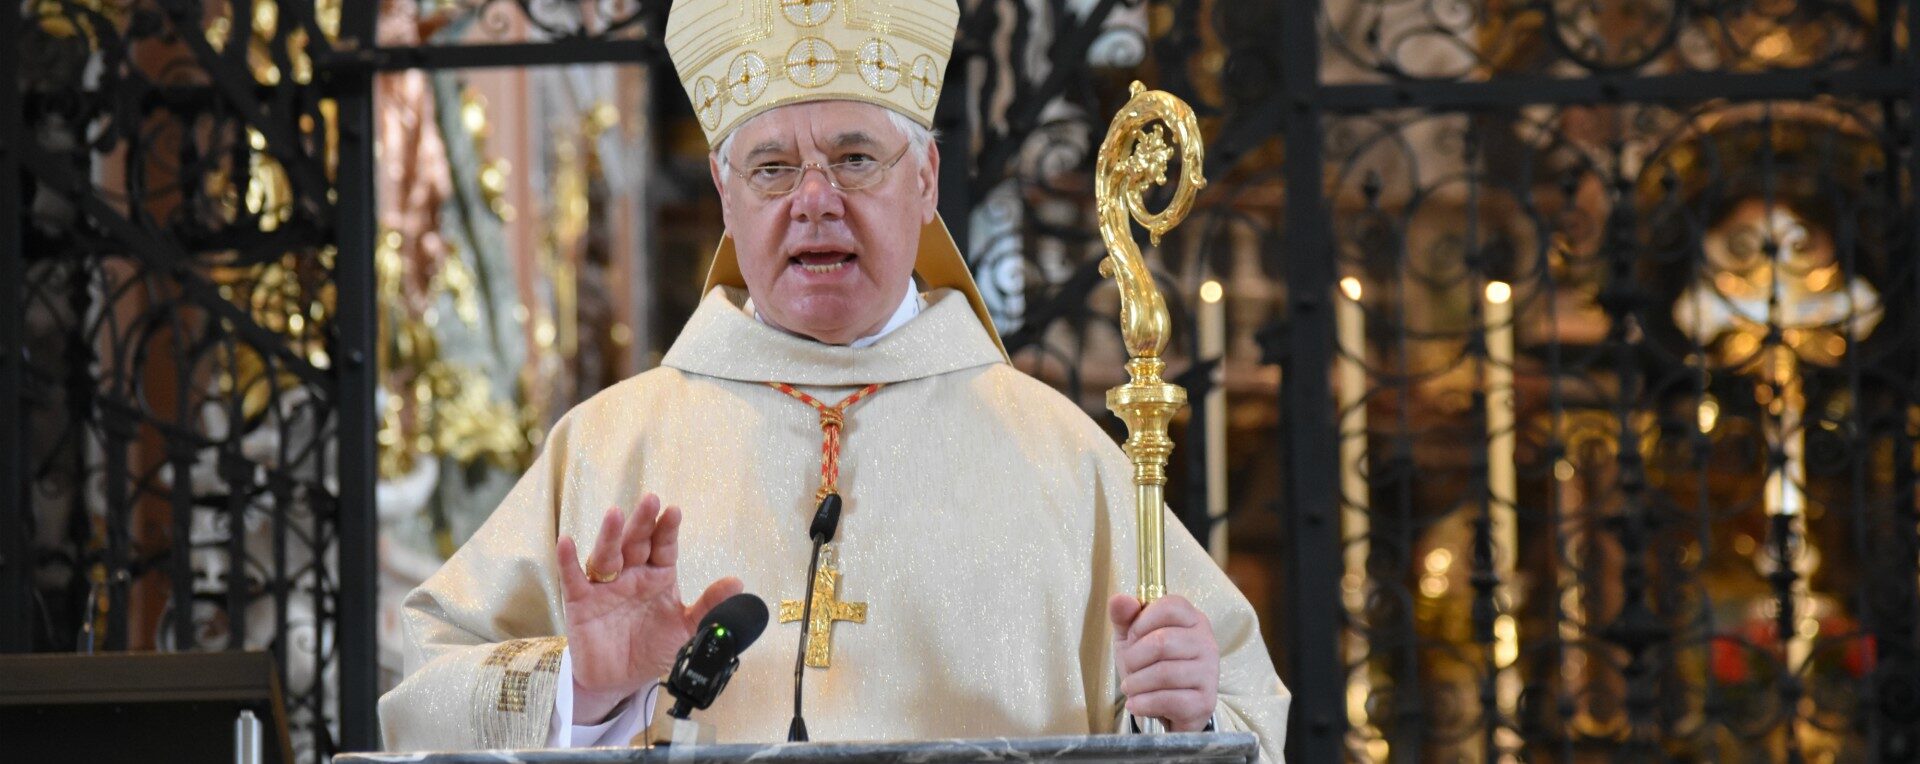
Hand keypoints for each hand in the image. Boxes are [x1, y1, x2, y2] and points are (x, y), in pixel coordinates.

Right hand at [557, 494, 742, 724]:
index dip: (668, 530)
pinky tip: (567, 543)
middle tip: (651, 500)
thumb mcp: (686, 630)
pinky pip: (574, 579)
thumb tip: (738, 583)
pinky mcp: (581, 602)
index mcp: (658, 576)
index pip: (664, 547)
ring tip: (615, 515)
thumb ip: (709, 606)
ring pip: (607, 555)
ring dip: (610, 535)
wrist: (619, 681)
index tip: (674, 512)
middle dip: (643, 522)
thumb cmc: (652, 648)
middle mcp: (631, 574)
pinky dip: (568, 561)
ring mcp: (605, 586)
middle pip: (636, 543)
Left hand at [1108, 593, 1218, 731]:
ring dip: (1136, 683)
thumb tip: (1120, 599)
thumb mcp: (1132, 638)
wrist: (1167, 708)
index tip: (1133, 638)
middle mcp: (1207, 642)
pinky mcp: (1205, 702)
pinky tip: (1136, 704)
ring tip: (1130, 688)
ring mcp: (1210, 672)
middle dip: (1134, 658)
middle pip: (1162, 642)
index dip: (1141, 623)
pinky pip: (1169, 700)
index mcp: (1192, 619)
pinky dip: (1144, 703)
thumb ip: (1124, 616)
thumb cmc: (1149, 665)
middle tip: (1128, 668)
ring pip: (1164, 673)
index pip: (1169, 607)